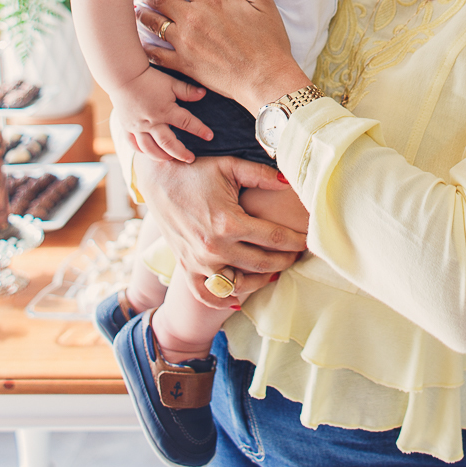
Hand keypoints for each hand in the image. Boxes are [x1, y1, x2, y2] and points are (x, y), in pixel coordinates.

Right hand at [110, 65, 210, 162]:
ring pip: (150, 148)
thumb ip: (187, 91)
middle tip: (191, 159)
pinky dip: (141, 151)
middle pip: (168, 144)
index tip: (209, 136)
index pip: (187, 123)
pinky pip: (133, 144)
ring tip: (170, 159)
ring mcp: (138, 127)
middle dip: (181, 153)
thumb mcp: (171, 82)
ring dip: (161, 156)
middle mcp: (152, 122)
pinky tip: (148, 154)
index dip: (200, 130)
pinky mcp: (127, 126)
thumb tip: (204, 94)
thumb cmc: (149, 78)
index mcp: (166, 111)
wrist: (123, 75)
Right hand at [133, 151, 307, 308]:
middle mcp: (214, 248)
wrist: (157, 180)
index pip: (275, 239)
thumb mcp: (229, 166)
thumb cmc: (195, 171)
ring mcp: (198, 262)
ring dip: (262, 280)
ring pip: (241, 285)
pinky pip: (208, 295)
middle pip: (263, 264)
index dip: (297, 241)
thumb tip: (289, 183)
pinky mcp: (186, 268)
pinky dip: (226, 299)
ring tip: (275, 269)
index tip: (308, 240)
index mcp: (228, 222)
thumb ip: (261, 175)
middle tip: (298, 254)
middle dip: (286, 261)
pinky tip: (242, 295)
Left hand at [135, 0, 308, 114]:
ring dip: (143, 14)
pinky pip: (155, 53)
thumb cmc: (268, 42)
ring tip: (139, 10)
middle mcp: (191, 19)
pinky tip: (142, 42)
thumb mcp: (263, 2)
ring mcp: (184, 42)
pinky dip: (146, 46)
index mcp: (210, 1)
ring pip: (152, 23)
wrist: (264, 79)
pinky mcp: (183, 64)